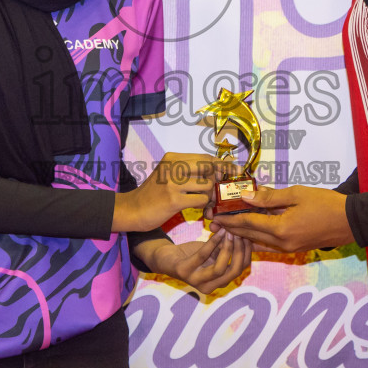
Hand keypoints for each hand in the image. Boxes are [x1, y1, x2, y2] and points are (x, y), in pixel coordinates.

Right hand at [112, 152, 235, 232]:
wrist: (132, 209)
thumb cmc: (152, 194)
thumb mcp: (167, 174)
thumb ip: (187, 170)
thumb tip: (216, 171)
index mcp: (172, 158)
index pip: (205, 157)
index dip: (222, 164)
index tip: (235, 170)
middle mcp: (173, 167)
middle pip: (209, 168)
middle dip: (218, 179)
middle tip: (218, 190)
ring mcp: (173, 183)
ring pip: (207, 185)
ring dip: (209, 196)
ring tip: (204, 202)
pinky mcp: (174, 200)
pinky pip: (201, 200)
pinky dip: (203, 206)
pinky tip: (196, 208)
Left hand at [134, 229, 251, 293]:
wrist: (166, 258)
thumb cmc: (192, 255)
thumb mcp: (213, 253)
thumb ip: (227, 248)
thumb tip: (245, 234)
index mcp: (219, 282)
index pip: (241, 270)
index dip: (247, 253)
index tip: (248, 236)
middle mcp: (209, 287)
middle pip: (234, 272)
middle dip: (240, 251)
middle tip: (240, 234)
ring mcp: (196, 281)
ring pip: (221, 268)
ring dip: (228, 248)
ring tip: (229, 232)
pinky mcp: (184, 272)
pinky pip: (203, 256)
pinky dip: (212, 242)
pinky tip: (217, 231)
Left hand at [211, 185, 354, 251]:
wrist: (351, 221)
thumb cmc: (326, 203)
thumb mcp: (297, 194)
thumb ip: (269, 197)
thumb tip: (246, 196)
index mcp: (282, 229)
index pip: (248, 223)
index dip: (230, 218)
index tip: (215, 214)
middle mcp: (282, 243)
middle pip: (249, 235)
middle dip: (231, 228)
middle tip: (214, 222)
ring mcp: (289, 248)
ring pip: (258, 242)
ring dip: (242, 235)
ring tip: (227, 227)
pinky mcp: (294, 249)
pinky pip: (269, 246)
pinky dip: (257, 239)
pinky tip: (249, 234)